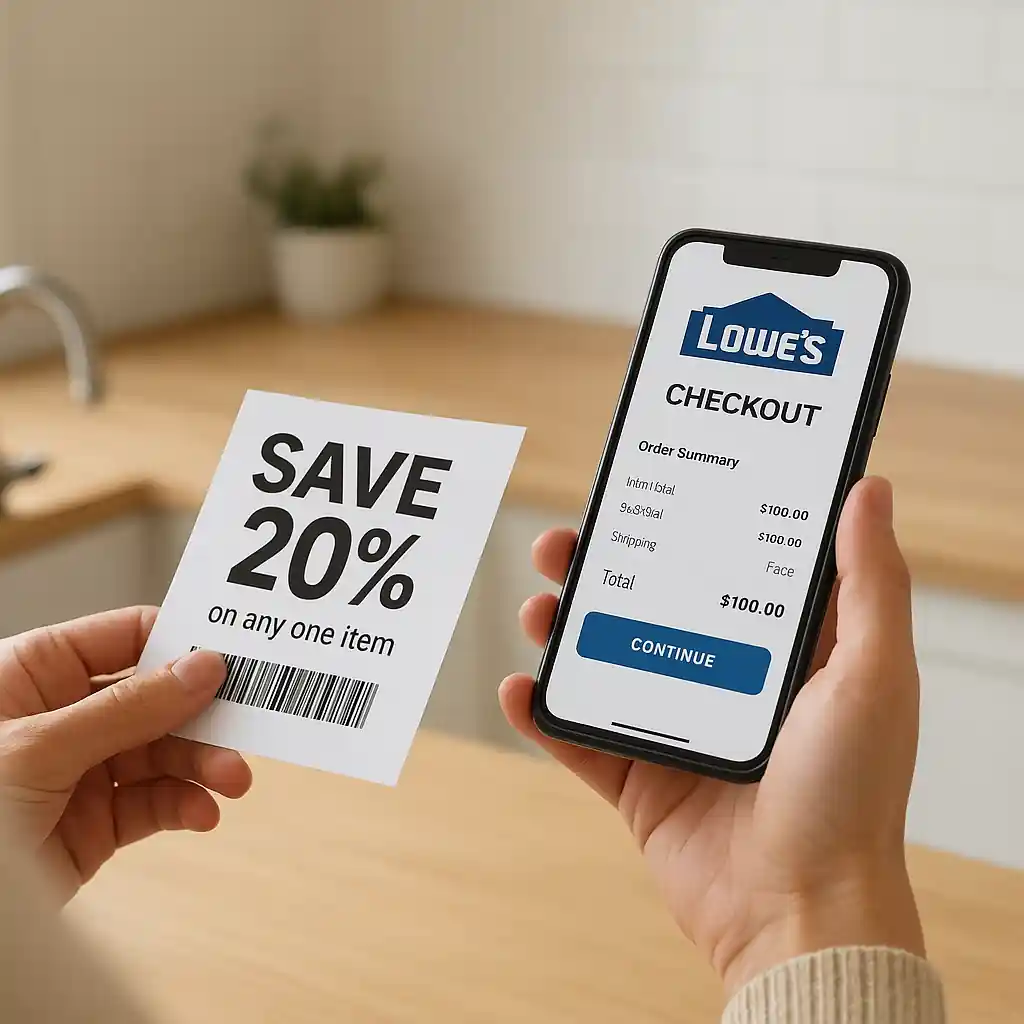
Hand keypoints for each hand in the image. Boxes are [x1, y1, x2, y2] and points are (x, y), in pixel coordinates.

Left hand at [0, 607, 250, 900]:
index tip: (232, 656)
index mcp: (35, 673)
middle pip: (155, 699)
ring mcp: (80, 771)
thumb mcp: (40, 746)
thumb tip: (203, 668)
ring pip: (162, 753)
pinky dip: (184, 806)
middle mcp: (63, 716)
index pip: (124, 637)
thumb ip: (127, 708)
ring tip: (231, 780)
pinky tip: (201, 813)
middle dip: (201, 716)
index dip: (179, 644)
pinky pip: (153, 804)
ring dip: (203, 765)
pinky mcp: (94, 824)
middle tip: (244, 726)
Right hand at [500, 477, 924, 994]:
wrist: (799, 910)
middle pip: (645, 607)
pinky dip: (541, 713)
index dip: (681, 526)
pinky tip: (520, 687)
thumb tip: (869, 490)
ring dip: (560, 631)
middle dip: (598, 571)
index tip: (647, 490)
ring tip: (537, 608)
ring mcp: (674, 730)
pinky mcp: (638, 779)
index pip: (719, 567)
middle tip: (564, 544)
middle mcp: (721, 682)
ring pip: (602, 663)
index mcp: (775, 652)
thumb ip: (869, 582)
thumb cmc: (851, 794)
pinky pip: (577, 737)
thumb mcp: (873, 673)